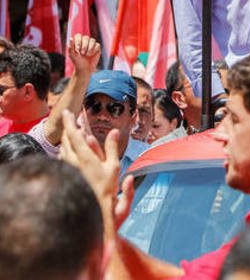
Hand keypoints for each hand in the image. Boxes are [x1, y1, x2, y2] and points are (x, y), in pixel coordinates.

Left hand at [60, 110, 122, 228]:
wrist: (94, 210)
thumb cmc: (106, 190)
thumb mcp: (114, 167)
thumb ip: (112, 148)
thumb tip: (114, 131)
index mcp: (85, 157)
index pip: (74, 135)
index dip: (70, 122)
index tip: (67, 111)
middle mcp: (73, 162)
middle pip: (66, 140)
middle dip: (68, 128)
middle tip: (70, 119)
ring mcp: (68, 169)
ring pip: (63, 149)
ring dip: (67, 139)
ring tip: (71, 133)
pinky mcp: (68, 175)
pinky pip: (64, 158)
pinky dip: (66, 150)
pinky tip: (69, 151)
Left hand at [67, 34, 99, 76]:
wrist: (84, 69)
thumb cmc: (77, 61)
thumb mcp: (72, 54)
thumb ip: (71, 46)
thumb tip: (71, 38)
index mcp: (78, 42)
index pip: (78, 36)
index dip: (78, 41)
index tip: (77, 50)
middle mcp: (85, 42)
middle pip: (86, 37)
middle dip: (84, 45)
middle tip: (82, 53)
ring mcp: (91, 44)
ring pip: (92, 40)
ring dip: (89, 47)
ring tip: (87, 55)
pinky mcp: (97, 48)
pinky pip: (97, 45)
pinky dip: (94, 50)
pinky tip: (91, 55)